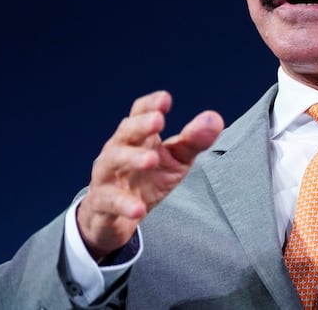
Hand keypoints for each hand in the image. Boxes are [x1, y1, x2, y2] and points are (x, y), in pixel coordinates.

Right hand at [76, 90, 222, 261]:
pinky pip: (109, 201)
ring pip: (113, 160)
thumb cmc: (149, 180)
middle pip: (126, 132)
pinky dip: (123, 204)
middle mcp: (119, 149)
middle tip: (158, 120)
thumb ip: (194, 140)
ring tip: (151, 160)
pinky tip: (138, 208)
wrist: (118, 218)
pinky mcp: (102, 202)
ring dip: (132, 158)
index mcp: (138, 136)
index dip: (150, 104)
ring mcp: (107, 175)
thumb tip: (215, 119)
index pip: (140, 113)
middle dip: (140, 125)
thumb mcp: (176, 160)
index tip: (165, 99)